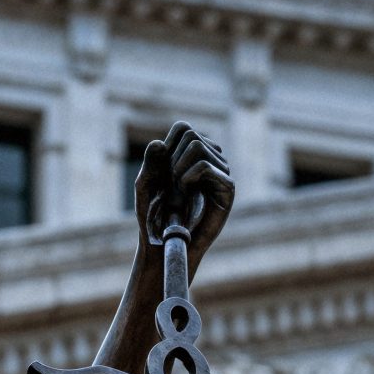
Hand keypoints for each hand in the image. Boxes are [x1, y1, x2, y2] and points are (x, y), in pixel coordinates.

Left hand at [133, 121, 234, 270]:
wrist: (168, 244)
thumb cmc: (156, 215)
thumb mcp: (146, 186)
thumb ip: (151, 163)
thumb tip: (159, 142)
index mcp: (193, 154)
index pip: (183, 128)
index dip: (168, 146)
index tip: (162, 171)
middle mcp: (211, 158)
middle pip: (191, 134)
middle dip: (172, 159)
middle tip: (172, 185)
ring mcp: (221, 172)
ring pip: (198, 147)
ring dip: (179, 170)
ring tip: (180, 192)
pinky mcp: (227, 187)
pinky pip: (205, 166)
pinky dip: (188, 177)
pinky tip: (187, 193)